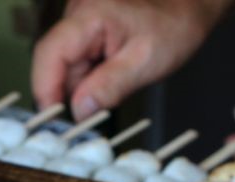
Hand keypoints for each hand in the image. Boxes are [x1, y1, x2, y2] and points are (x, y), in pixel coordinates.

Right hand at [32, 0, 225, 120]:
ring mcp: (79, 19)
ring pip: (66, 64)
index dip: (45, 89)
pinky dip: (90, 76)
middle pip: (56, 62)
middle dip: (71, 91)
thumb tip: (79, 111)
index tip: (53, 118)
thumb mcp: (145, 63)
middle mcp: (78, 11)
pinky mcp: (84, 28)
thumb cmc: (174, 26)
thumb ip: (109, 87)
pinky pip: (76, 59)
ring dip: (83, 84)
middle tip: (98, 109)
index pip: (49, 53)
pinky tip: (113, 74)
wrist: (188, 6)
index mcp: (90, 14)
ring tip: (118, 81)